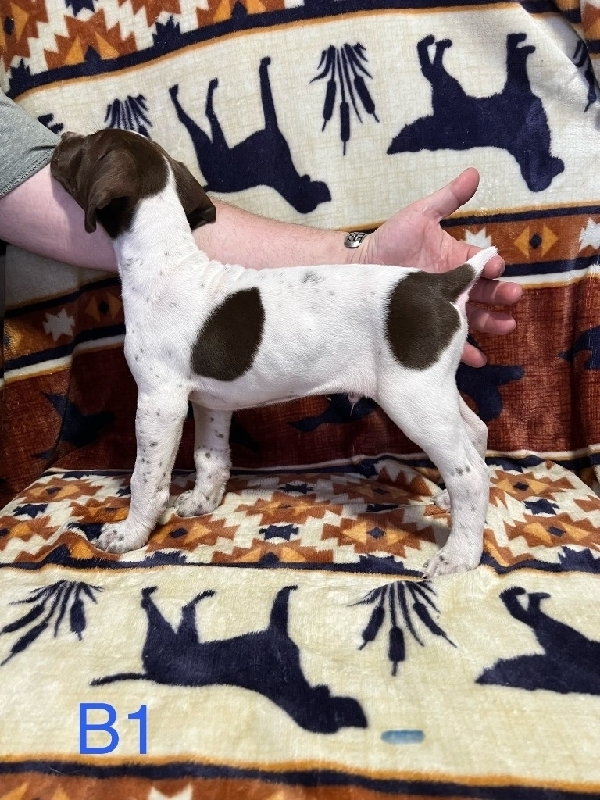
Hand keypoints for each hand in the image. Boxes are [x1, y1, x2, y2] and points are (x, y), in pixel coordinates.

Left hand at [354, 168, 521, 366]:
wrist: (359, 269)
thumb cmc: (388, 241)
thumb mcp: (419, 216)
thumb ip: (447, 199)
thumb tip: (474, 172)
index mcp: (456, 261)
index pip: (482, 264)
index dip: (491, 265)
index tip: (496, 266)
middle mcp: (453, 286)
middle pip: (485, 293)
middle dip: (501, 295)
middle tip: (512, 297)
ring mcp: (441, 309)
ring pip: (473, 319)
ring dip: (491, 323)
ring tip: (505, 327)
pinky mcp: (427, 328)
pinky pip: (448, 342)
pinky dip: (464, 352)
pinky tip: (476, 359)